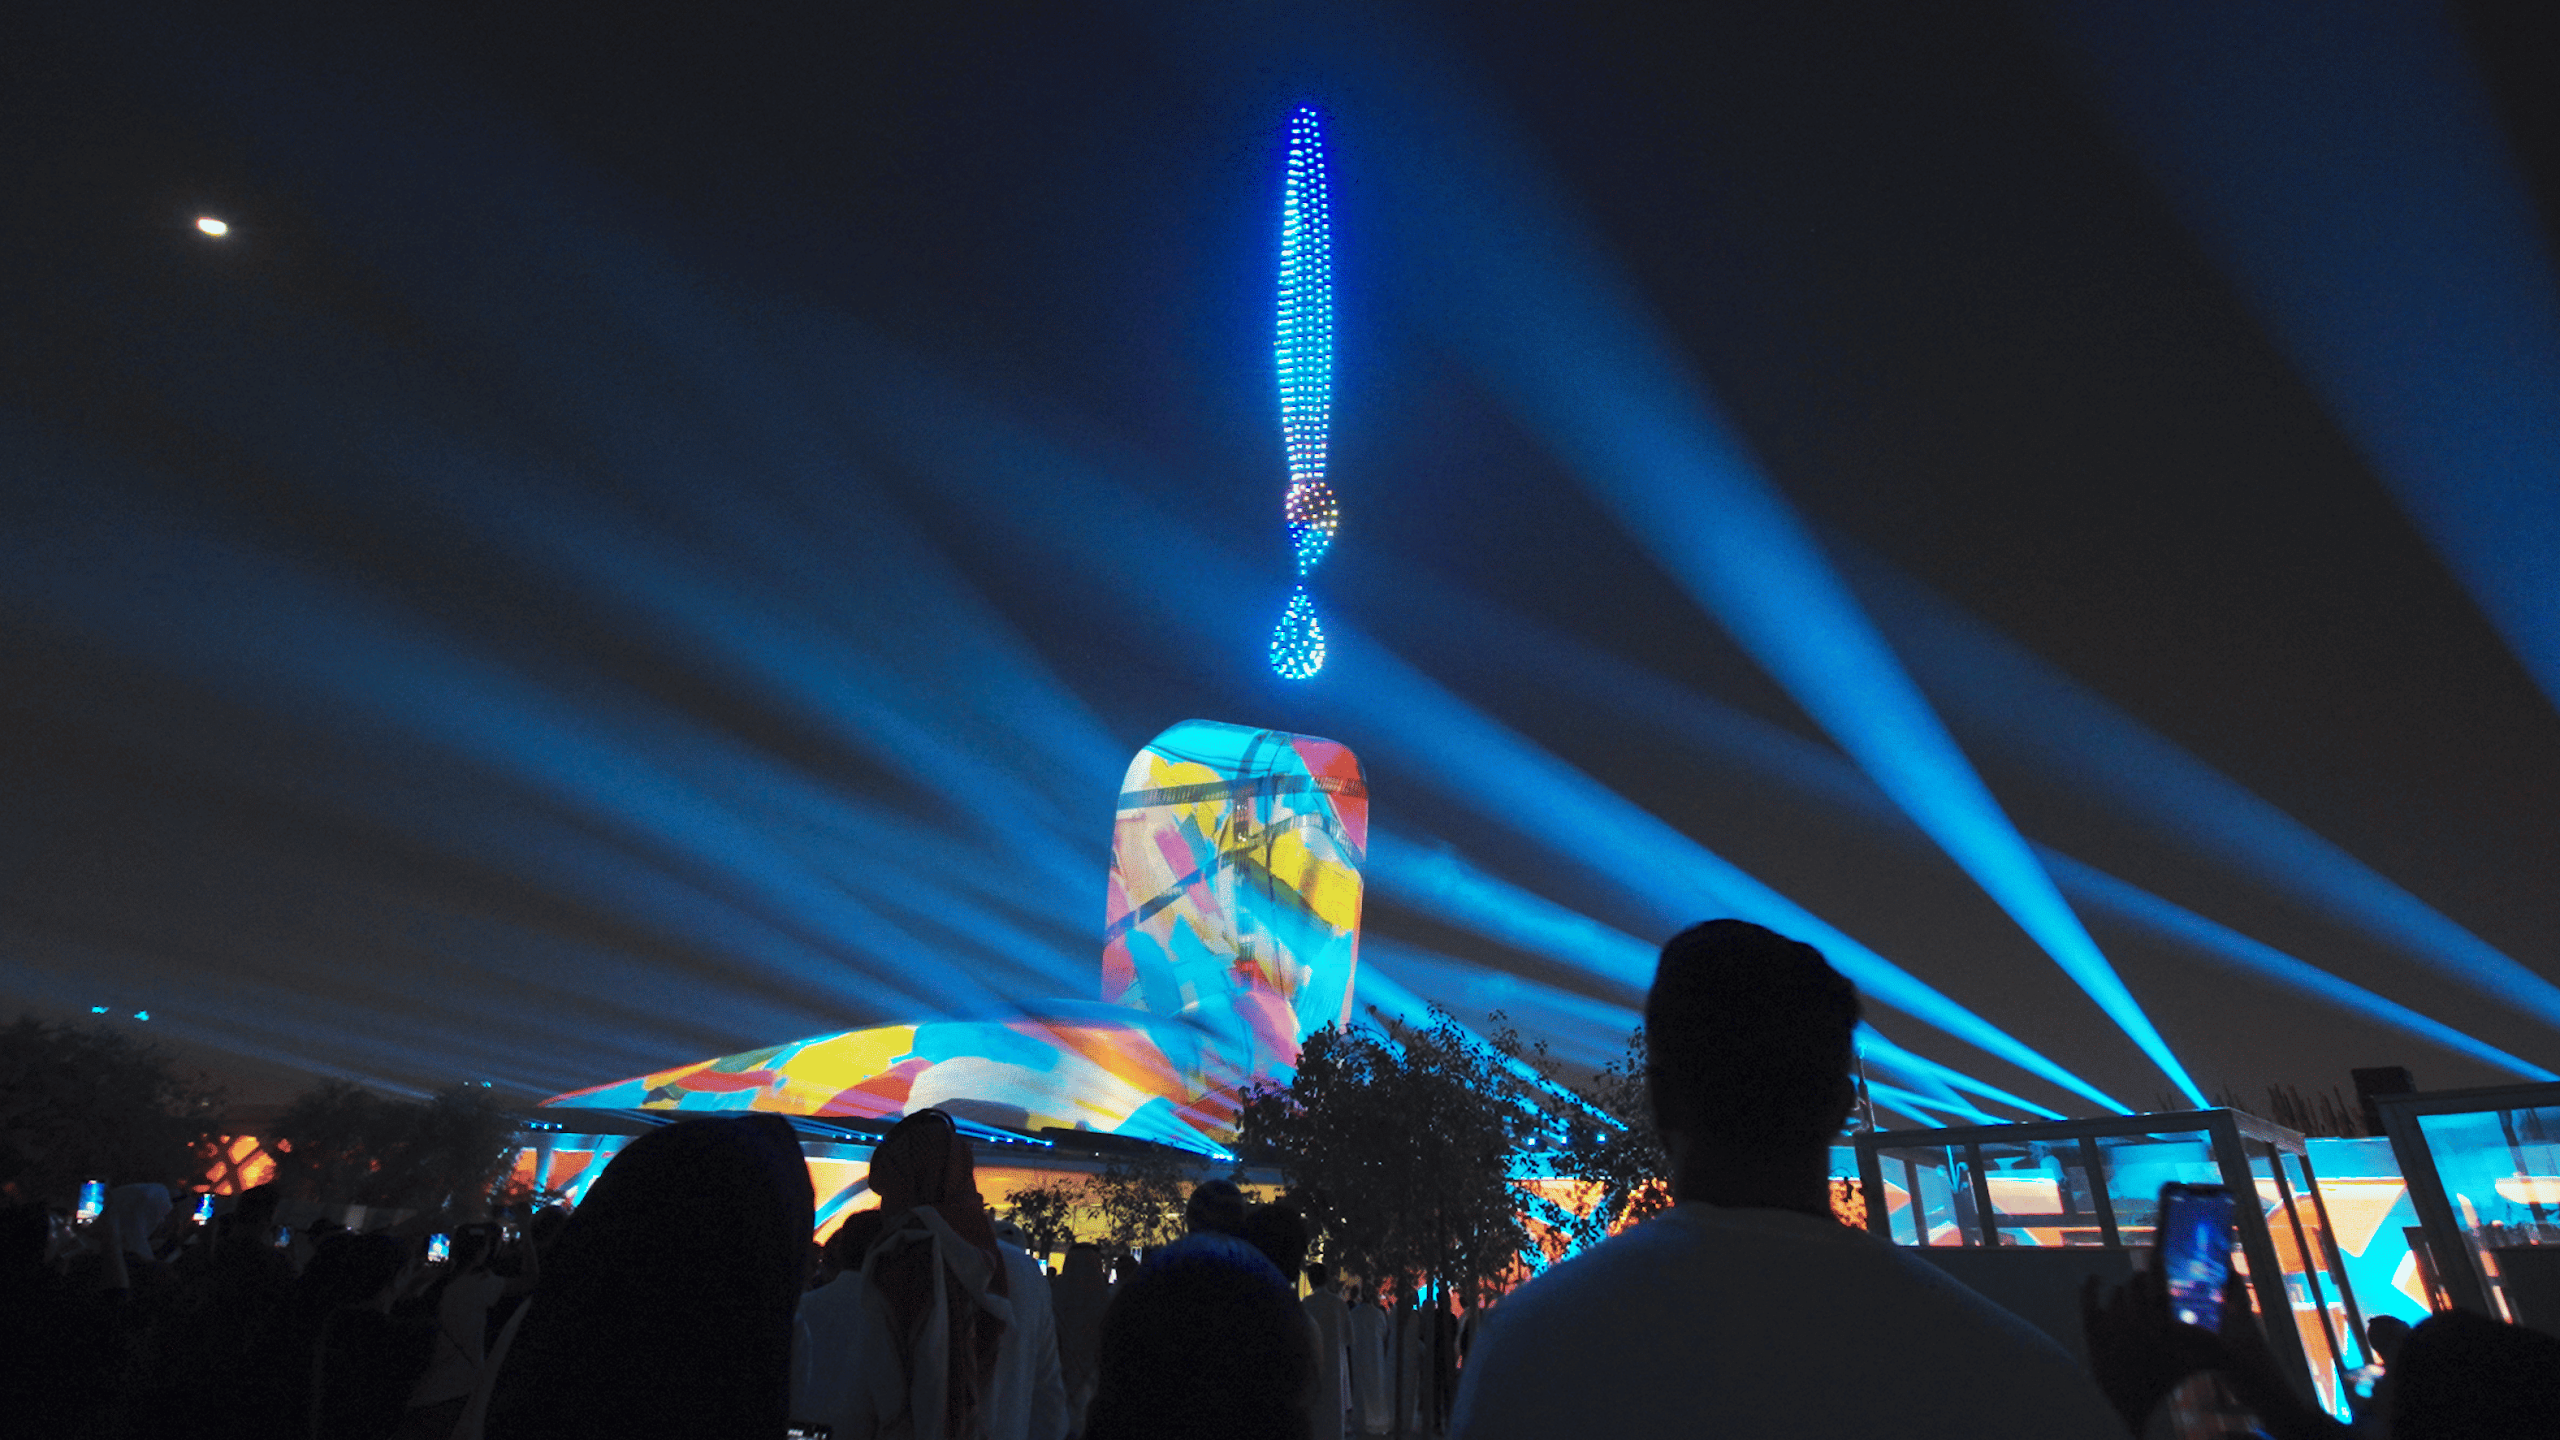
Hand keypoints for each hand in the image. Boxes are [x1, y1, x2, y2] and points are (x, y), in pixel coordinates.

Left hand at [2082, 1267, 2229, 1434]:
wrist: (2125, 1404)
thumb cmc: (2162, 1382)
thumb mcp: (2192, 1365)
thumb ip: (2216, 1351)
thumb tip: (2238, 1343)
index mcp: (2161, 1329)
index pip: (2160, 1289)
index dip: (2158, 1268)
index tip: (2157, 1255)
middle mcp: (2134, 1326)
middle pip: (2136, 1287)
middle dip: (2142, 1280)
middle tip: (2144, 1277)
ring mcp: (2110, 1327)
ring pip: (2117, 1294)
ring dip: (2125, 1291)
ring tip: (2131, 1293)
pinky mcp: (2091, 1332)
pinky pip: (2088, 1299)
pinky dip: (2090, 1286)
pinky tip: (2094, 1279)